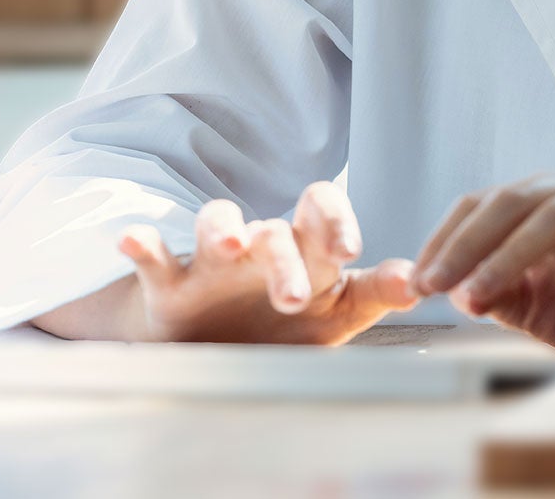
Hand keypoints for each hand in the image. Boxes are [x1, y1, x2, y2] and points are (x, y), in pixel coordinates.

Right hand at [116, 181, 417, 343]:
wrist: (218, 346)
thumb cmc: (289, 321)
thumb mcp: (338, 312)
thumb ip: (376, 293)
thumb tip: (422, 281)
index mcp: (306, 248)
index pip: (322, 209)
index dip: (336, 220)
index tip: (350, 249)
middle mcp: (261, 244)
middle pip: (274, 230)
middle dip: (284, 260)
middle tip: (293, 300)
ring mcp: (213, 260)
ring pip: (217, 224)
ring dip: (222, 230)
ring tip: (227, 247)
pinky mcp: (171, 282)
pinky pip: (154, 255)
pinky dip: (143, 243)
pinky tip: (132, 239)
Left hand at [408, 163, 554, 354]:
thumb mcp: (528, 304)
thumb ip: (489, 290)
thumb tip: (442, 289)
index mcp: (543, 196)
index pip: (484, 202)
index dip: (447, 239)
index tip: (418, 282)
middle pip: (514, 200)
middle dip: (469, 246)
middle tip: (440, 286)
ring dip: (514, 253)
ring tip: (481, 291)